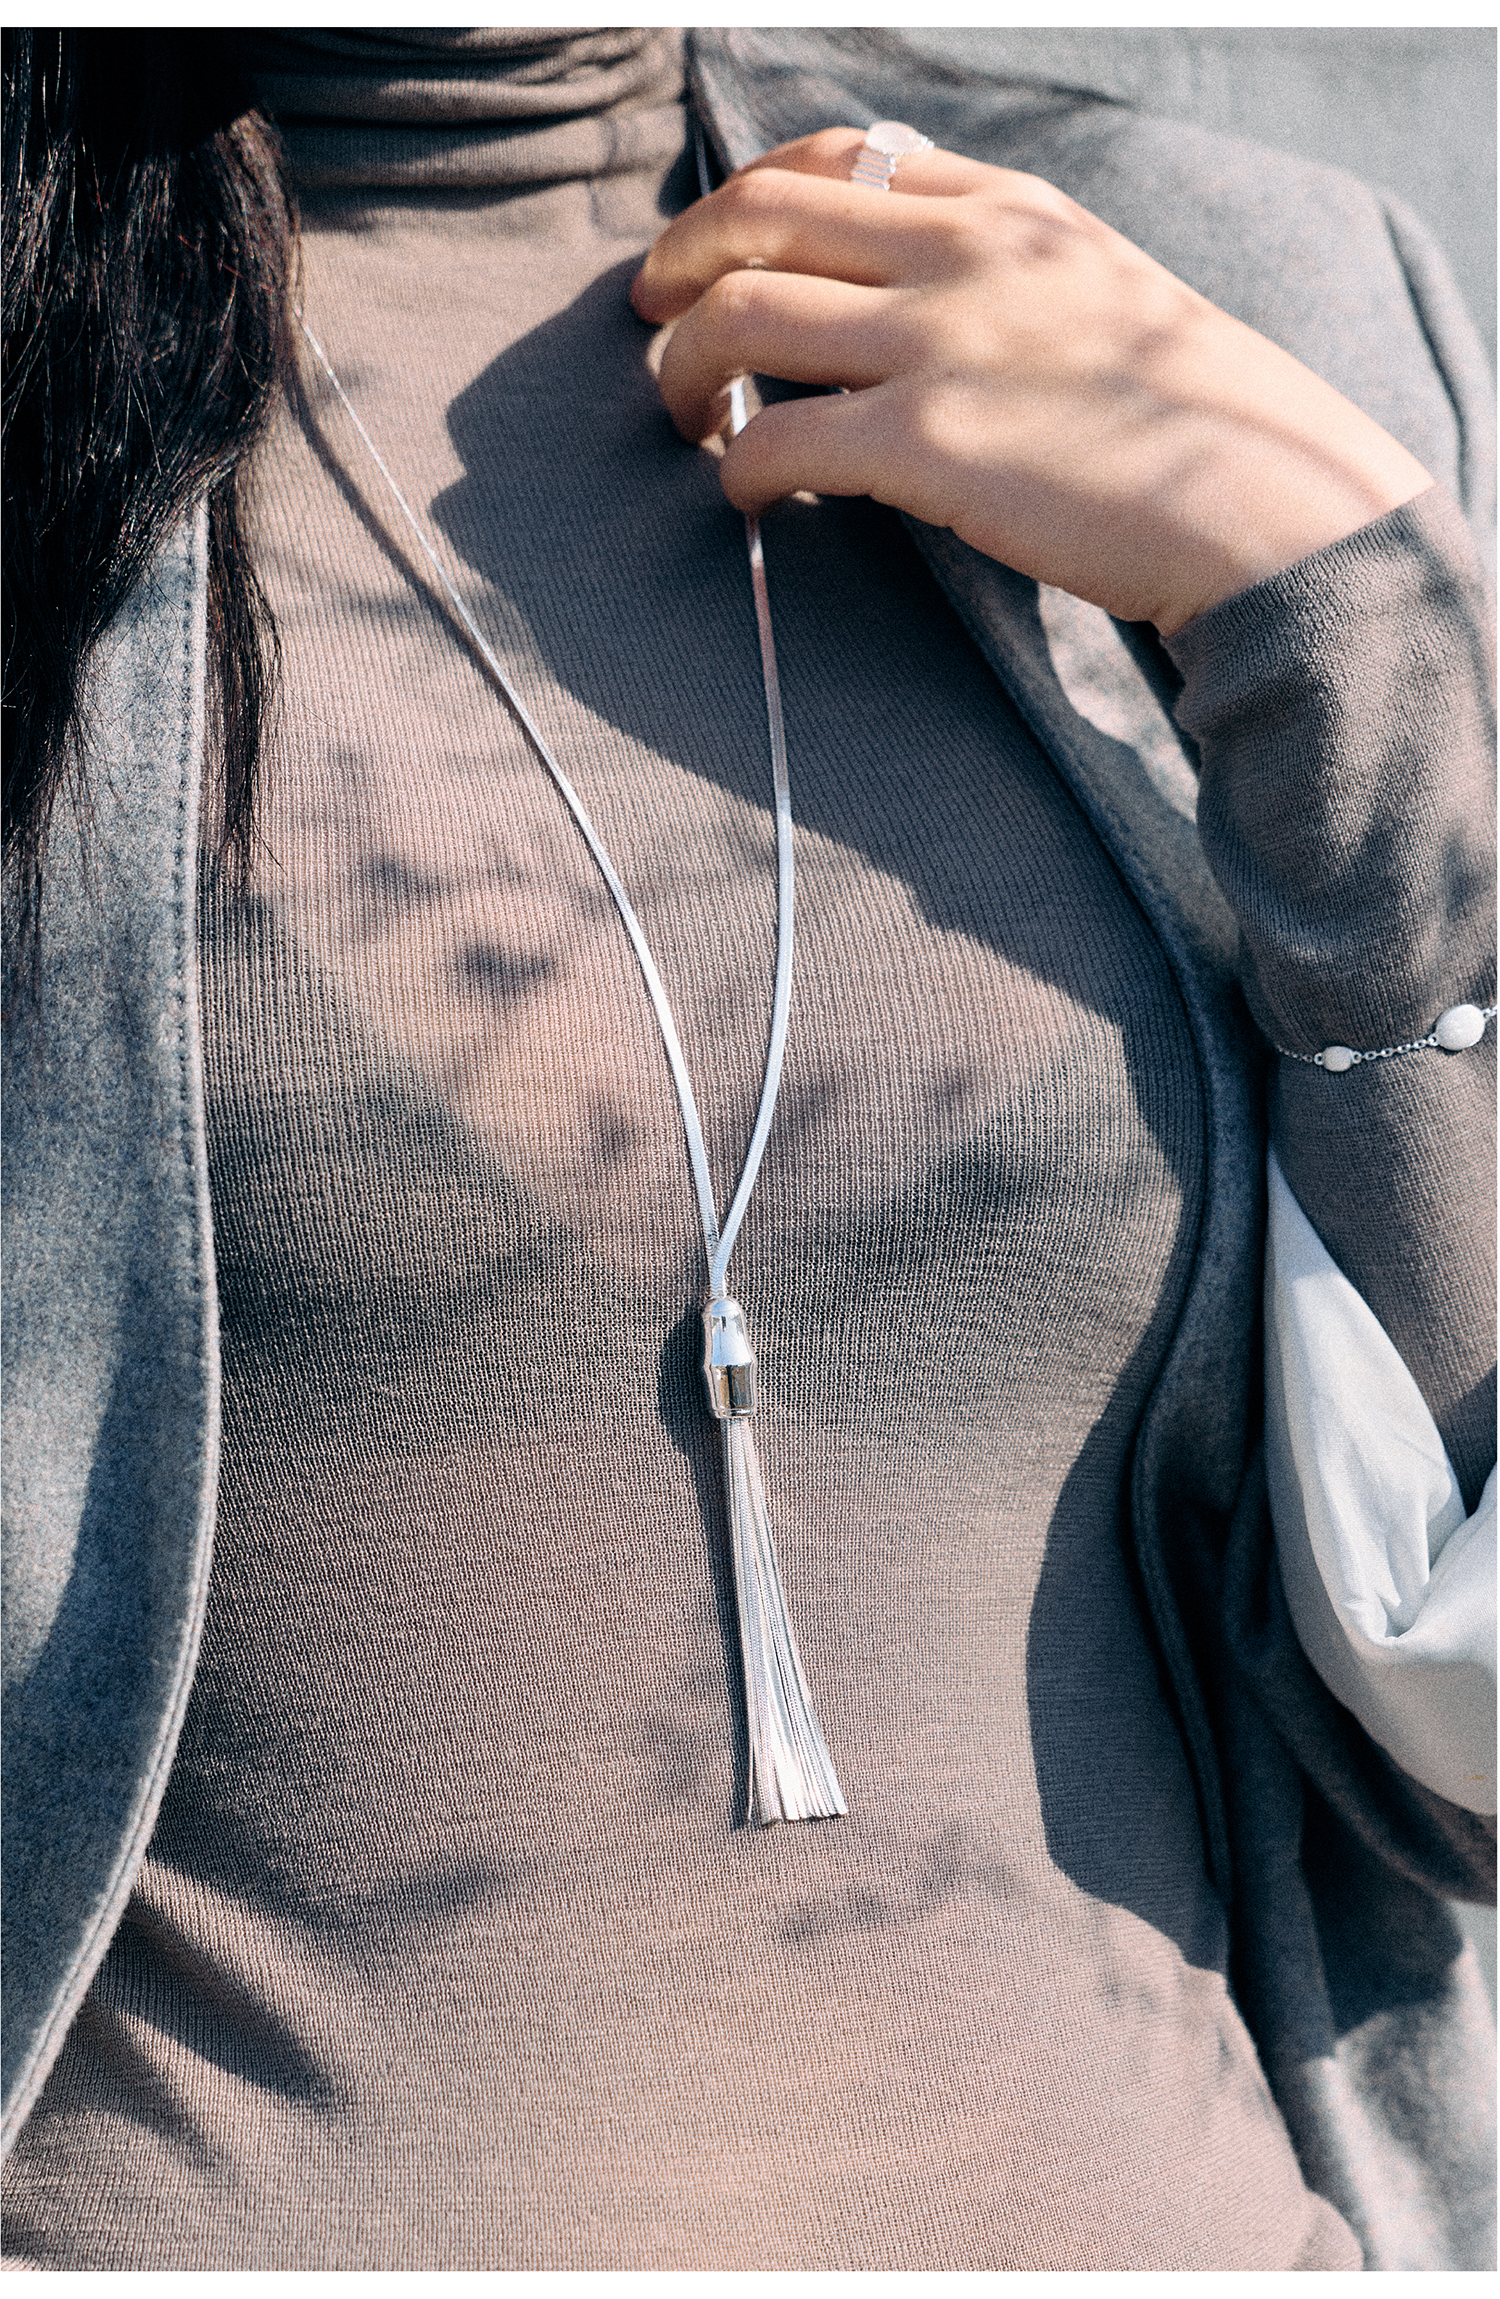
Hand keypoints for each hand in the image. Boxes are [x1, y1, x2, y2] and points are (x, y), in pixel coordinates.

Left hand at [631, 129, 1431, 634]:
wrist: (1269, 504)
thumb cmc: (1200, 426)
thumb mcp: (1109, 298)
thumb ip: (1014, 279)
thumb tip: (927, 308)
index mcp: (1011, 208)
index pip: (838, 157)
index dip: (747, 198)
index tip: (711, 248)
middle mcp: (965, 251)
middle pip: (760, 215)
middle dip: (679, 263)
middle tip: (649, 322)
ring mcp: (942, 341)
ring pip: (742, 314)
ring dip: (684, 368)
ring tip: (682, 417)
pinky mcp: (929, 444)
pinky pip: (778, 439)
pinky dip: (736, 468)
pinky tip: (742, 496)